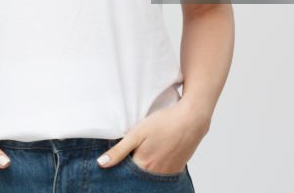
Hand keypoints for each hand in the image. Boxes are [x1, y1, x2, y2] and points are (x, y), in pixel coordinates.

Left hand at [96, 99, 210, 174]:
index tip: (121, 158)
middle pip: (139, 176)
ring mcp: (169, 172)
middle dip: (133, 168)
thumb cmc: (164, 122)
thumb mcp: (137, 133)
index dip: (121, 164)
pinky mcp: (178, 169)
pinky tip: (159, 153)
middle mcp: (156, 173)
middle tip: (137, 150)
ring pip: (151, 175)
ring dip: (147, 167)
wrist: (191, 119)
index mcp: (144, 165)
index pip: (125, 173)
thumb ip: (119, 150)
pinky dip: (158, 166)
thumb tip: (101, 164)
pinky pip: (164, 174)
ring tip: (149, 149)